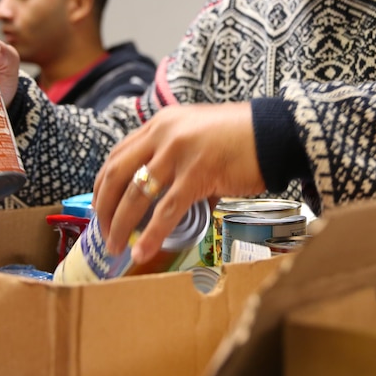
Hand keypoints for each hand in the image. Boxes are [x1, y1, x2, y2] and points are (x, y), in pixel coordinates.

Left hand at [92, 102, 265, 264]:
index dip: (102, 185)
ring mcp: (179, 153)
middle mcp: (164, 134)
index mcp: (162, 123)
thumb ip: (176, 157)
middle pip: (117, 175)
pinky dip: (150, 235)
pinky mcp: (198, 174)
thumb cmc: (242, 137)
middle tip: (102, 233)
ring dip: (120, 225)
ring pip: (136, 196)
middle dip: (104, 208)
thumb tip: (166, 196)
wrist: (276, 132)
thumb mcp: (198, 134)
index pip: (118, 155)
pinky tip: (141, 251)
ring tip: (116, 247)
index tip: (99, 207)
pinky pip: (167, 211)